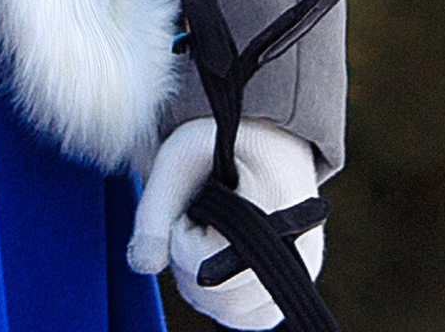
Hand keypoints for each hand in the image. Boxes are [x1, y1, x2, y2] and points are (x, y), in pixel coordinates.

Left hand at [129, 119, 324, 328]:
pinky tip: (219, 258)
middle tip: (196, 214)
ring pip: (233, 314)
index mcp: (270, 210)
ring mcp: (303, 271)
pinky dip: (228, 299)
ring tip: (210, 230)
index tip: (188, 198)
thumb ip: (154, 212)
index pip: (200, 262)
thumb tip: (141, 266)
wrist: (265, 130)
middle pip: (218, 298)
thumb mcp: (177, 159)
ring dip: (205, 283)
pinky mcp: (299, 283)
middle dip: (189, 260)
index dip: (179, 232)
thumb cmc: (219, 138)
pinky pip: (254, 316)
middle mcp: (298, 250)